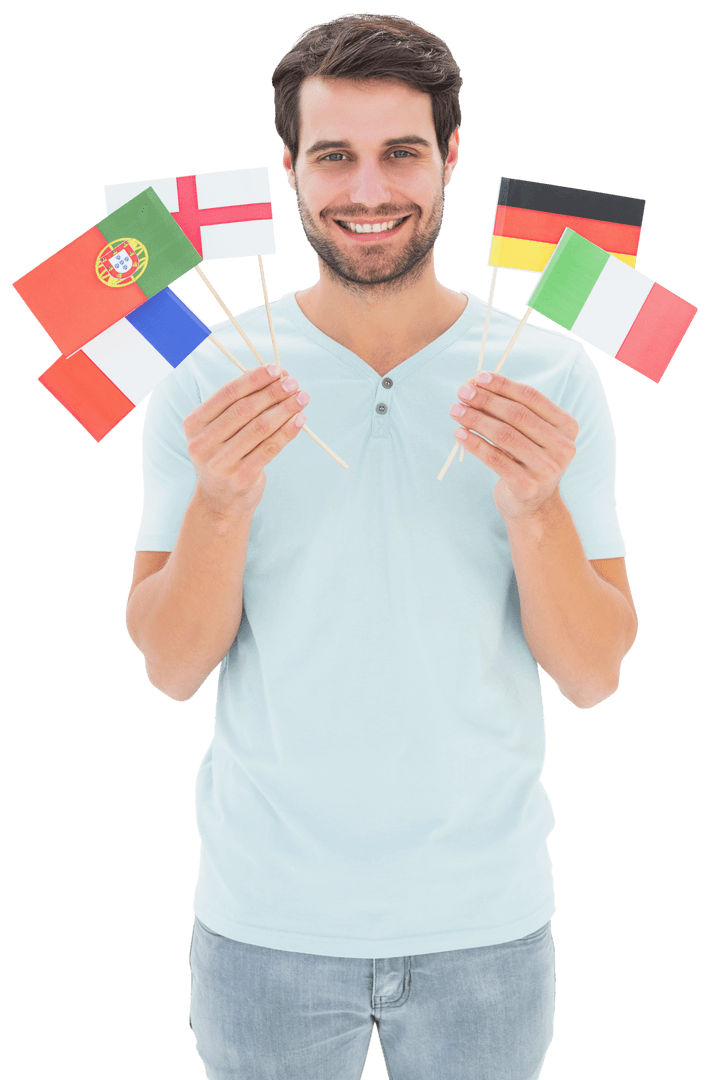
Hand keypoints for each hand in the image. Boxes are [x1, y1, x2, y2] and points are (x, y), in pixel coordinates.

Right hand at [183, 363, 308, 515]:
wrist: (220, 501)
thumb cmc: (225, 455)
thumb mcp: (219, 431)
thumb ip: (239, 406)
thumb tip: (277, 378)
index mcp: (194, 424)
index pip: (227, 394)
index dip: (254, 379)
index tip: (276, 369)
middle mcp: (203, 443)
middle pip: (244, 410)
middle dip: (272, 393)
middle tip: (294, 382)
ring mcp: (221, 462)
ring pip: (259, 428)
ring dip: (285, 409)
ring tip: (302, 398)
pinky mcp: (241, 477)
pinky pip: (270, 448)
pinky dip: (287, 432)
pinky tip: (300, 420)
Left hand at [449, 370, 578, 521]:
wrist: (534, 505)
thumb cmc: (528, 460)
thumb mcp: (531, 434)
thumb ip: (513, 411)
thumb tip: (477, 385)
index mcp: (567, 426)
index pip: (532, 398)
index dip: (504, 385)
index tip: (479, 377)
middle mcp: (562, 447)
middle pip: (517, 415)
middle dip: (486, 400)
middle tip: (462, 392)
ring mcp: (546, 468)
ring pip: (504, 435)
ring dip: (476, 419)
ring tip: (455, 410)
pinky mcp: (527, 486)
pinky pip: (494, 459)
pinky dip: (474, 444)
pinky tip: (459, 434)